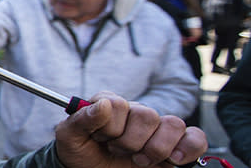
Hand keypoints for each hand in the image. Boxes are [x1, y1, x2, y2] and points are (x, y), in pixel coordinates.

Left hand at [54, 92, 206, 167]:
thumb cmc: (80, 152)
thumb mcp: (69, 137)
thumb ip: (81, 119)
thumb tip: (103, 104)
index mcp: (110, 104)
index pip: (119, 104)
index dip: (110, 127)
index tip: (102, 139)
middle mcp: (136, 112)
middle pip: (147, 115)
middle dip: (130, 141)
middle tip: (118, 151)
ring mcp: (156, 129)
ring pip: (173, 124)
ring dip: (155, 148)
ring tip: (139, 159)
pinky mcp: (174, 146)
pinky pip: (196, 137)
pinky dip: (189, 148)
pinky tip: (173, 160)